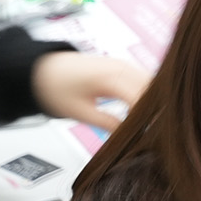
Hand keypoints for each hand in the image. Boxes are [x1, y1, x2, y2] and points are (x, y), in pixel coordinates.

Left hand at [31, 50, 150, 130]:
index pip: (141, 100)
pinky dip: (148, 95)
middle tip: (154, 133)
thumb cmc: (57, 88)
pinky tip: (145, 110)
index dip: (148, 119)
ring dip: (153, 102)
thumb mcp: (80, 112)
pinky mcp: (124, 67)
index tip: (149, 135)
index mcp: (110, 78)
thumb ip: (107, 123)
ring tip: (151, 123)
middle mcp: (122, 67)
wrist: (45, 69)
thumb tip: (129, 135)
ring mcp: (125, 65)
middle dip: (155, 111)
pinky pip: (145, 80)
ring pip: (151, 84)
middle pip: (152, 90)